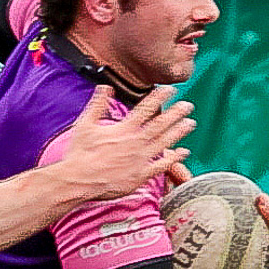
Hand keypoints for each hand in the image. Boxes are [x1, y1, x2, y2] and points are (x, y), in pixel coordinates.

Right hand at [60, 85, 194, 198]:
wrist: (79, 180)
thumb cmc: (80, 154)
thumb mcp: (85, 125)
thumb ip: (97, 104)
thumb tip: (104, 87)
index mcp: (124, 129)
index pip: (146, 108)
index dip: (160, 97)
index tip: (170, 90)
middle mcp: (136, 142)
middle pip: (161, 124)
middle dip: (176, 113)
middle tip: (187, 105)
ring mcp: (140, 159)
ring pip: (165, 142)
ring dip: (178, 132)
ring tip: (190, 123)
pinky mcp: (140, 175)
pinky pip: (161, 166)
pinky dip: (174, 159)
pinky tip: (183, 152)